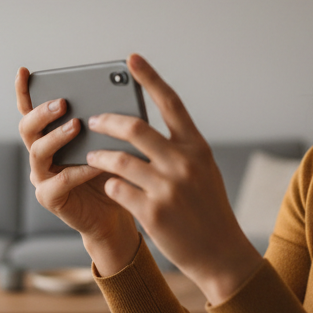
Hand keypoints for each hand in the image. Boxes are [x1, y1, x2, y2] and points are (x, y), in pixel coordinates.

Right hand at [15, 67, 138, 274]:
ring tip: (76, 125)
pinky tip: (93, 162)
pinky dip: (78, 170)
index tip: (24, 72)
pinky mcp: (50, 197)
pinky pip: (60, 181)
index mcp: (48, 135)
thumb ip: (101, 121)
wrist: (114, 211)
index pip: (30, 110)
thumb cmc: (109, 171)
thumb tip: (114, 94)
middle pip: (27, 127)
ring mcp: (41, 176)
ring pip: (38, 152)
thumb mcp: (106, 140)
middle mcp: (39, 154)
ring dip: (57, 136)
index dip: (23, 91)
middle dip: (42, 112)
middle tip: (63, 103)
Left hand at [85, 54, 263, 304]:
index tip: (131, 59)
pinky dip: (108, 185)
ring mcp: (167, 188)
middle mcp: (183, 163)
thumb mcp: (203, 171)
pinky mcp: (152, 213)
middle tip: (93, 121)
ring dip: (99, 156)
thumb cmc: (208, 208)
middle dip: (107, 121)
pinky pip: (117, 189)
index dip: (149, 78)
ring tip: (91, 156)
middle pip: (135, 128)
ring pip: (119, 160)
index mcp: (197, 147)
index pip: (170, 102)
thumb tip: (141, 128)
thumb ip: (178, 148)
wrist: (221, 253)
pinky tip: (108, 185)